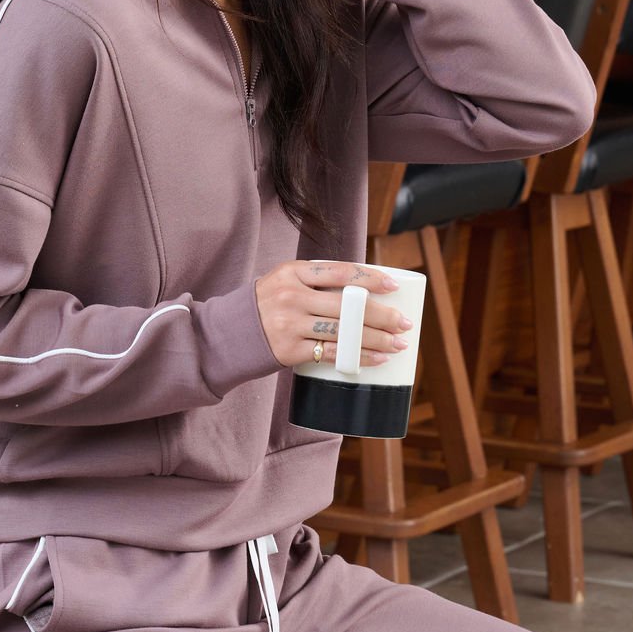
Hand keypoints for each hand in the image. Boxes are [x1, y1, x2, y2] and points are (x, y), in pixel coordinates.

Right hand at [254, 259, 412, 369]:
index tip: (393, 286)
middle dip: (382, 315)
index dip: (370, 278)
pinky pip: (332, 354)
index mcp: (292, 272)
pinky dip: (358, 357)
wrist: (227, 334)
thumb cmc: (266, 305)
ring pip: (344, 331)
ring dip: (376, 339)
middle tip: (405, 322)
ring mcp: (289, 324)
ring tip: (398, 344)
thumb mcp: (284, 282)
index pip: (339, 271)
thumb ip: (316, 282)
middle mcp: (291, 296)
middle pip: (347, 305)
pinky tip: (377, 359)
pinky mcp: (289, 350)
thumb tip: (364, 290)